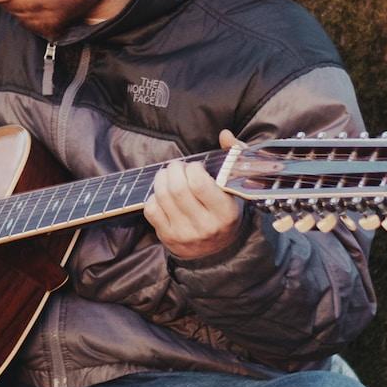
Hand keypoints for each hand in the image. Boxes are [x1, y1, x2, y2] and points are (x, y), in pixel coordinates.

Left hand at [144, 130, 245, 260]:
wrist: (218, 250)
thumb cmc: (226, 210)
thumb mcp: (236, 188)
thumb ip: (234, 158)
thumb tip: (225, 135)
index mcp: (225, 212)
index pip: (199, 184)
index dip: (193, 169)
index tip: (195, 168)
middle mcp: (205, 225)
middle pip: (177, 189)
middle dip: (173, 170)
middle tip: (177, 167)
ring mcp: (185, 233)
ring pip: (162, 197)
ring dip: (161, 179)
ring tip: (168, 175)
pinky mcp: (168, 237)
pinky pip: (151, 210)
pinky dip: (154, 197)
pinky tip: (163, 195)